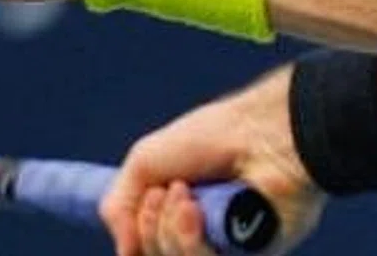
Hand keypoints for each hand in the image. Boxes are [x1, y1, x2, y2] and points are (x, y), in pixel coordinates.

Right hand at [102, 66, 325, 255]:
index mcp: (179, 215)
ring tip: (184, 196)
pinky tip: (196, 211)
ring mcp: (224, 251)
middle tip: (164, 192)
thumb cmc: (208, 139)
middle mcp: (201, 237)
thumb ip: (118, 209)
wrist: (257, 133)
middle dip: (150, 229)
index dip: (138, 235)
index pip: (147, 248)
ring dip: (168, 234)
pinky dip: (191, 243)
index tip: (147, 198)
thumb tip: (126, 253)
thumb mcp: (144, 163)